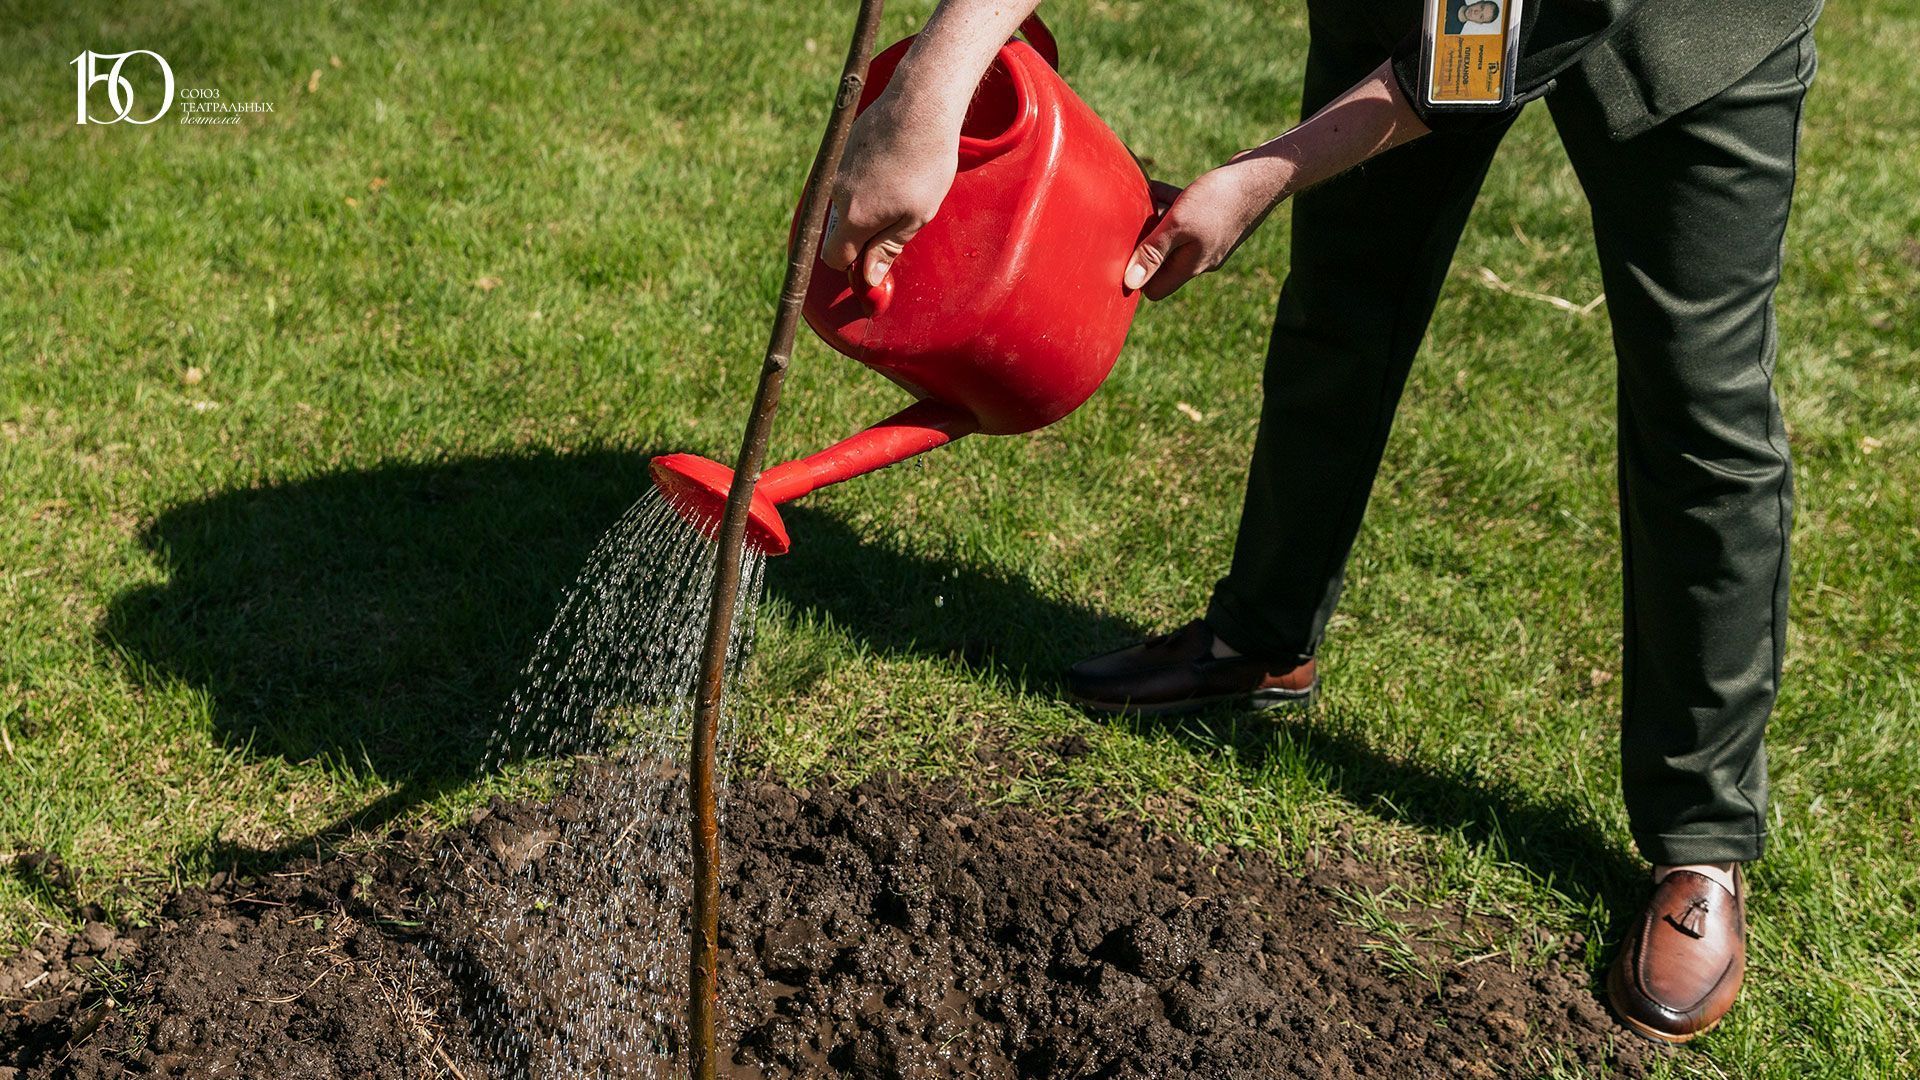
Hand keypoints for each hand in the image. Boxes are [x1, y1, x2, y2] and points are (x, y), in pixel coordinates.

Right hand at [821, 94, 959, 286]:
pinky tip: (893, 163)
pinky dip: (866, 177)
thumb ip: (888, 248)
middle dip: (863, 231)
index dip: (853, 264)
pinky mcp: (842, 146)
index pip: (834, 257)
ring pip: (845, 201)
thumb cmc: (925, 163)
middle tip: (900, 214)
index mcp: (854, 217)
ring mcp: (836, 168)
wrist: (919, 104)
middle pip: (840, 229)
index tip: (874, 259)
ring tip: (900, 183)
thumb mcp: (916, 216)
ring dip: (866, 202)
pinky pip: (848, 176)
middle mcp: (836, 194)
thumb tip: (868, 277)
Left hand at [1124, 158, 1291, 300]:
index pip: (1156, 289)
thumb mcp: (1178, 223)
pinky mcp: (1216, 220)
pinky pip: (1185, 219)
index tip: (1122, 255)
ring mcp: (1210, 240)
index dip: (1137, 278)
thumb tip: (1130, 283)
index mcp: (1191, 265)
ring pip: (1172, 237)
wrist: (1262, 176)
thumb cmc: (1219, 199)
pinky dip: (1170, 205)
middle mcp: (1201, 258)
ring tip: (1138, 201)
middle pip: (1162, 262)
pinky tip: (1157, 187)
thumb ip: (1153, 252)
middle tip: (1127, 224)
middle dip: (1144, 244)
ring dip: (1155, 221)